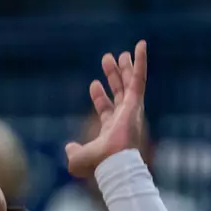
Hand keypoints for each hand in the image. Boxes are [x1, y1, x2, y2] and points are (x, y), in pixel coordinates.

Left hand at [65, 42, 147, 178]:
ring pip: (129, 83)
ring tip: (121, 53)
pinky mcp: (136, 102)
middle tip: (108, 60)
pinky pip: (139, 78)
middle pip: (120, 92)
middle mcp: (123, 119)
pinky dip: (141, 61)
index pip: (107, 109)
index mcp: (112, 130)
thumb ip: (73, 152)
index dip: (100, 97)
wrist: (115, 163)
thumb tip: (69, 147)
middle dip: (114, 76)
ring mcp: (131, 110)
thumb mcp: (78, 159)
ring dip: (126, 67)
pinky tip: (141, 45)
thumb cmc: (99, 165)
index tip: (93, 83)